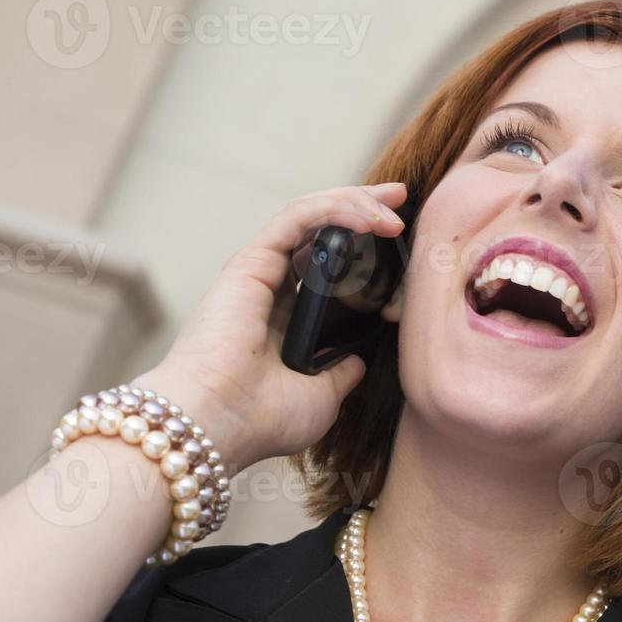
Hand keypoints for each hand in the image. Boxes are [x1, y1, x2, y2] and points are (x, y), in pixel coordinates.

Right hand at [131, 182, 410, 473]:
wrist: (219, 423)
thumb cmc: (260, 419)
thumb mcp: (321, 396)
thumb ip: (340, 372)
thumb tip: (358, 361)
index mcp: (286, 316)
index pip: (329, 264)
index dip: (364, 245)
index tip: (402, 242)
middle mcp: (271, 288)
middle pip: (322, 230)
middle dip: (364, 206)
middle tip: (401, 198)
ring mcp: (260, 271)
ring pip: (311, 215)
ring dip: (356, 202)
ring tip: (394, 206)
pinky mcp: (251, 261)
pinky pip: (298, 217)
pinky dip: (335, 209)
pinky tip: (370, 219)